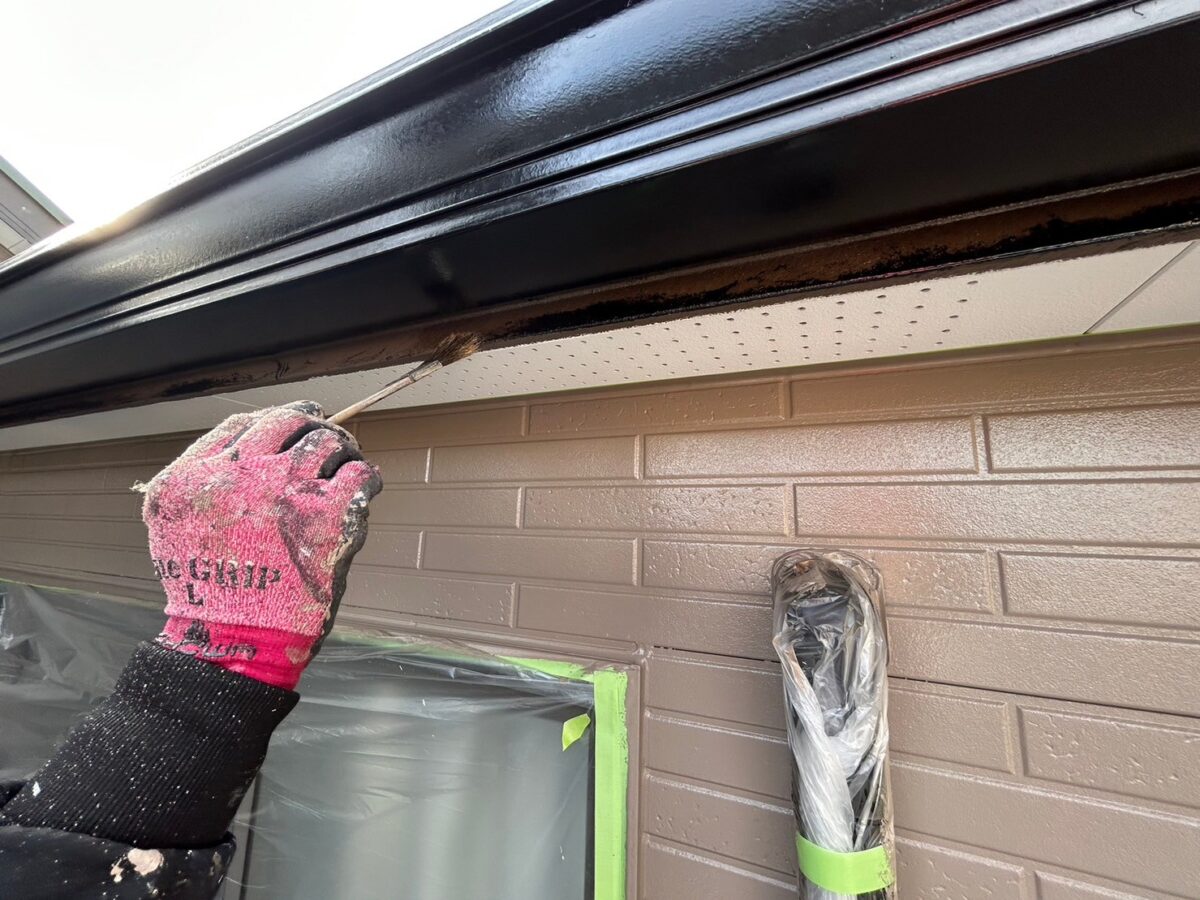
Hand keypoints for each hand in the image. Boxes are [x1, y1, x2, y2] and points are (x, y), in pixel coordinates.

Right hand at [143, 402, 381, 688]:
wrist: (233, 637)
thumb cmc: (207, 590)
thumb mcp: (171, 524)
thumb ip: (197, 481)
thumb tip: (237, 454)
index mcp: (197, 473)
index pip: (246, 422)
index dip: (277, 419)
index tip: (295, 420)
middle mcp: (242, 473)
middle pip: (291, 421)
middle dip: (313, 426)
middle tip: (327, 439)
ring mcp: (288, 490)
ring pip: (329, 441)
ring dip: (343, 448)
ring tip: (347, 462)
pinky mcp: (329, 514)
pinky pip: (360, 474)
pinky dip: (367, 475)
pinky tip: (365, 484)